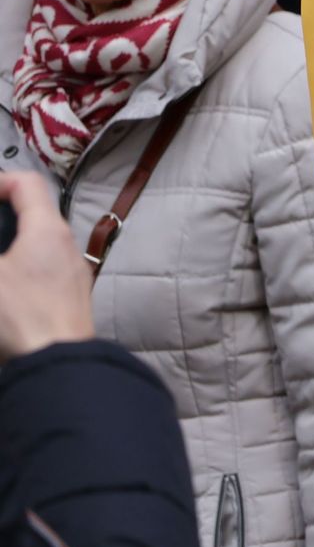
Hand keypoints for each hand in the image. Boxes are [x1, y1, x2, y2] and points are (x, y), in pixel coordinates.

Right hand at [0, 173, 92, 362]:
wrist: (60, 362)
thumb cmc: (22, 314)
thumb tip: (0, 257)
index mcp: (48, 230)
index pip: (27, 184)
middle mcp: (66, 244)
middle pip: (33, 213)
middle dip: (2, 217)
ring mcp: (72, 271)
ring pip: (38, 243)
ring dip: (11, 245)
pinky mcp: (71, 296)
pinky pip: (43, 269)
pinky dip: (21, 268)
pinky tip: (6, 289)